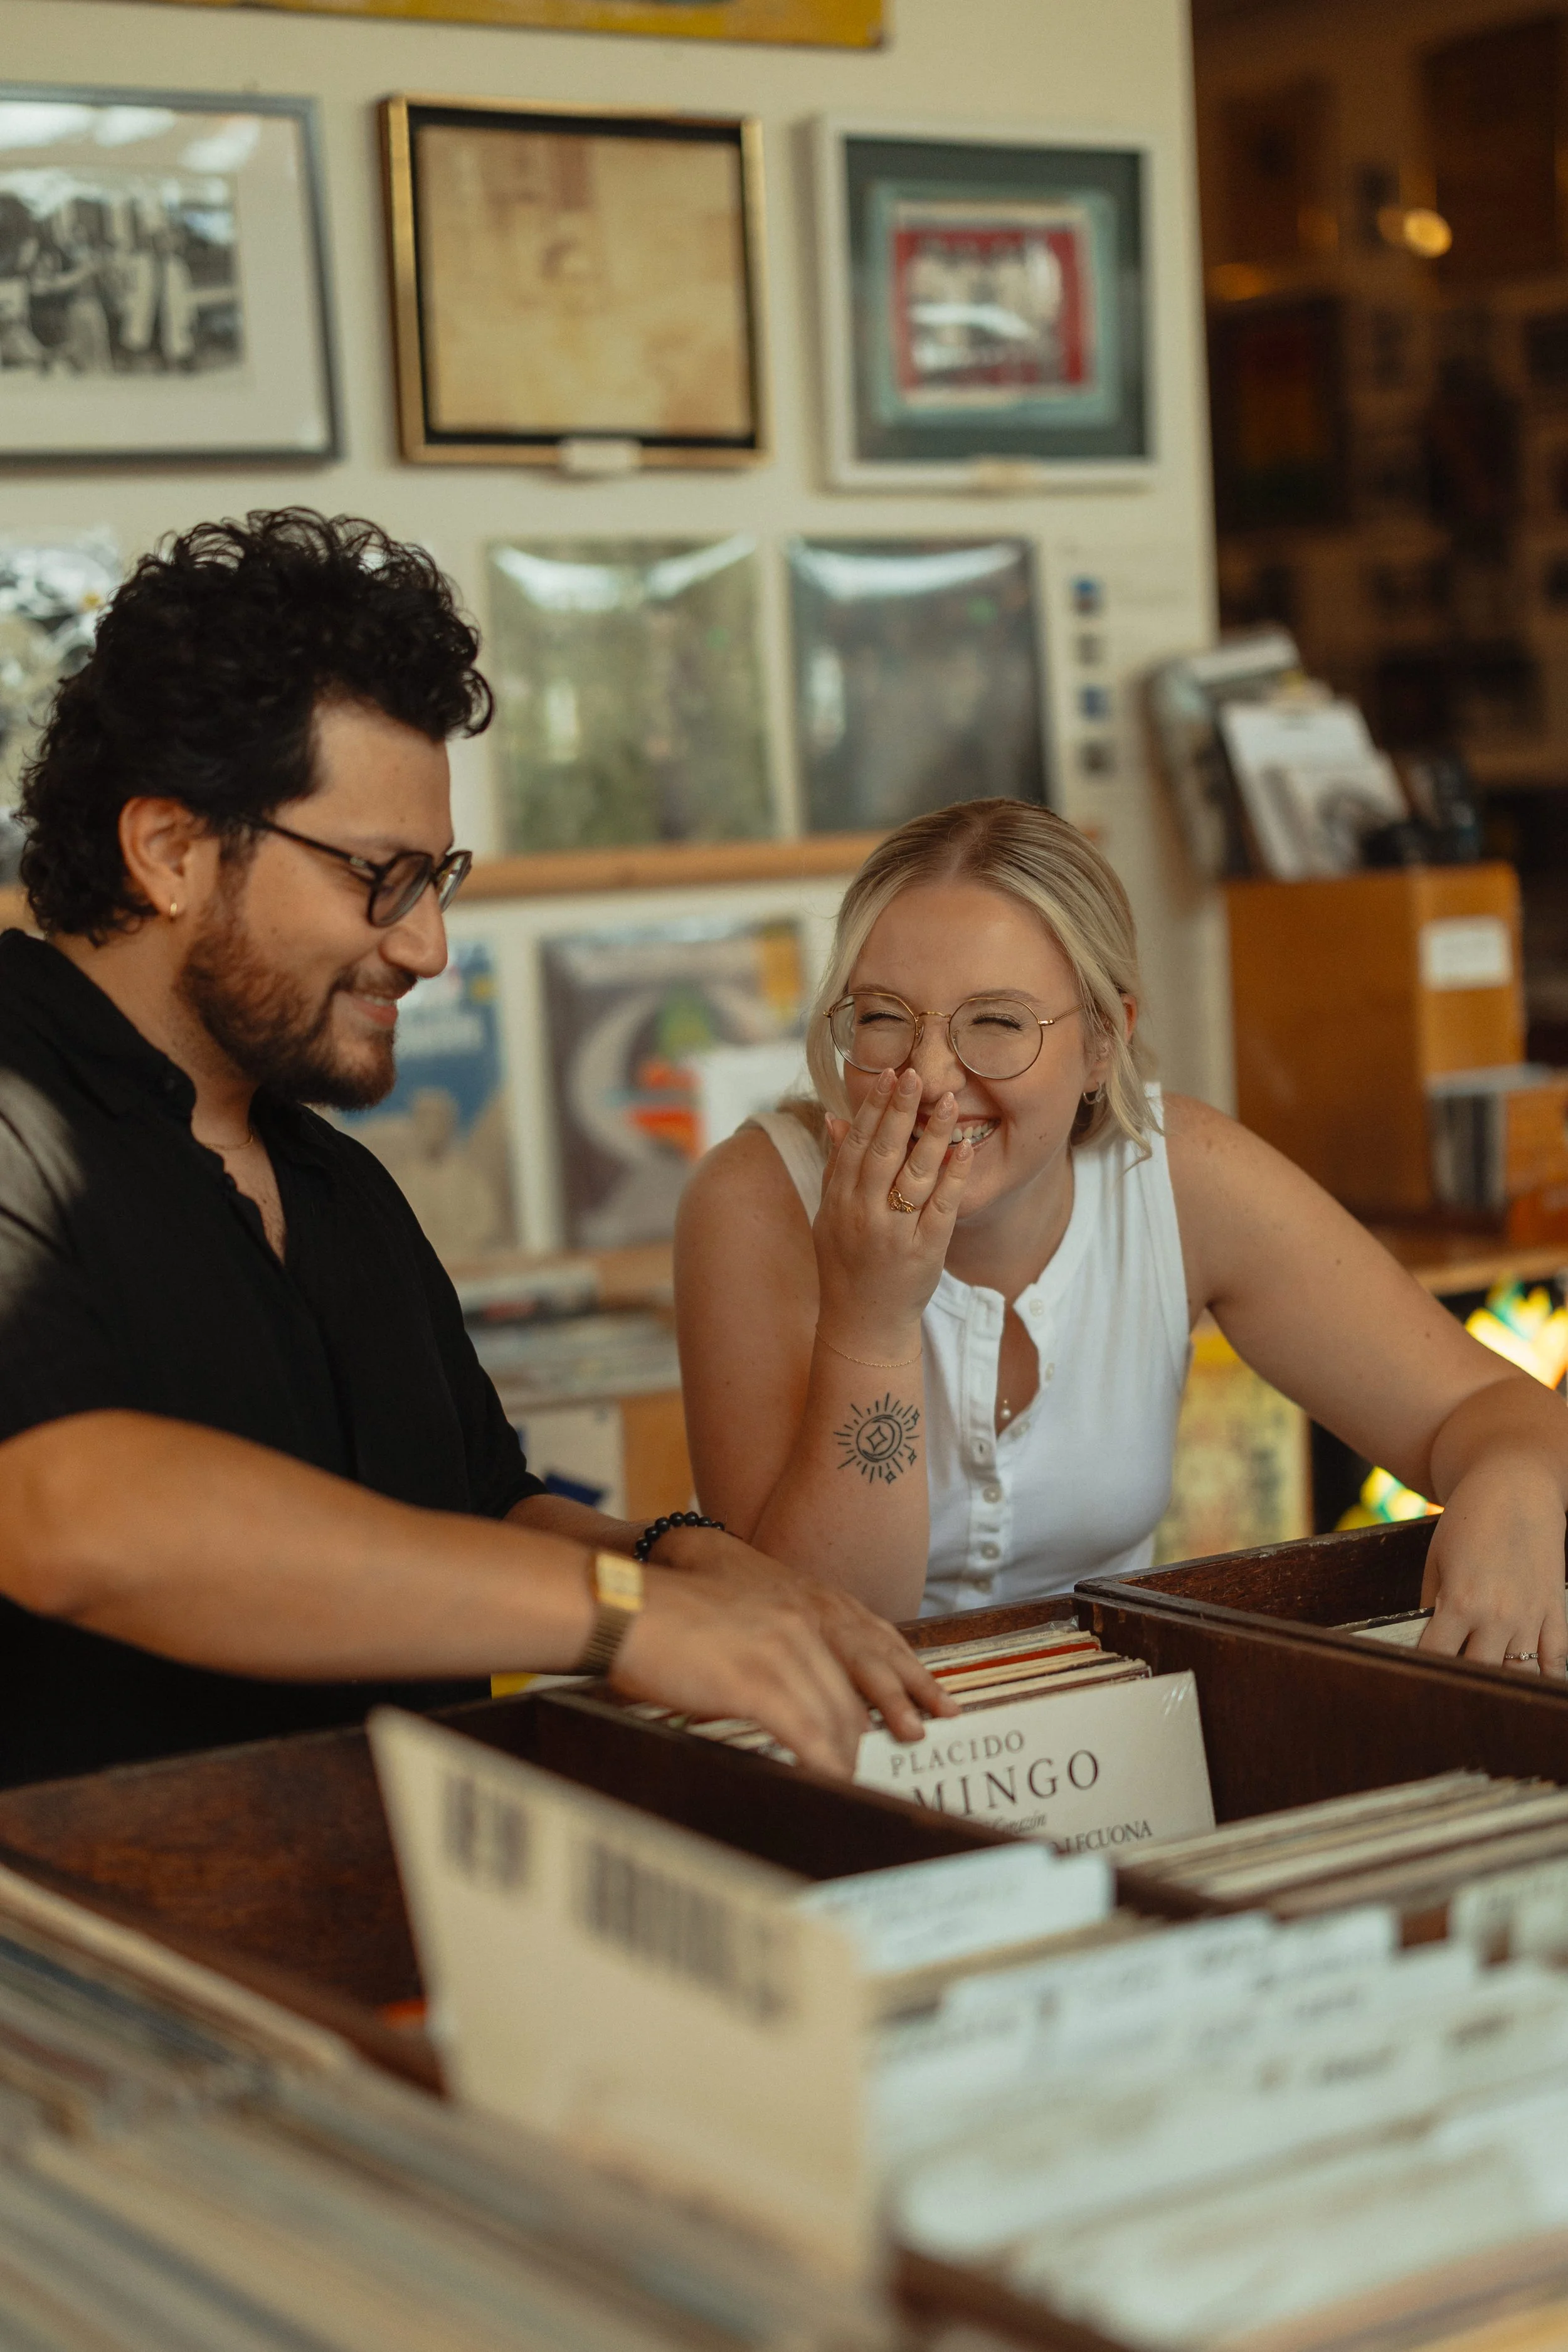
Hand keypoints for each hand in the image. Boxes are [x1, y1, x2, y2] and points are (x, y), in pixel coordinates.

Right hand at [609, 1567, 869, 1775]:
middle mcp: (795, 1630)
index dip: (851, 1713)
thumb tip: (773, 1699)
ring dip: (839, 1760)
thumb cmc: (662, 1623)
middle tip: (850, 1773)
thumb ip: (761, 1656)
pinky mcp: (757, 1685)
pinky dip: (821, 1765)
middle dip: (851, 1743)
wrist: (626, 1608)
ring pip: (831, 1720)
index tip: (853, 1740)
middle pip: (843, 1699)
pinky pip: (806, 1735)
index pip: (842, 1672)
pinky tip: (827, 1782)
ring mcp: (778, 1655)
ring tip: (840, 1787)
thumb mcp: (732, 1628)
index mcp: (791, 1615)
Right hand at [816, 1067, 973, 1354]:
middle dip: (899, 1110)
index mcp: (839, 1201)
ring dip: (934, 1135)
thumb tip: (835, 1119)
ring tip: (950, 1101)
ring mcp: (895, 1233)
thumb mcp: (829, 1216)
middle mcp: (864, 1214)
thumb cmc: (845, 1264)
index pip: (857, 1144)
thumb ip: (835, 1168)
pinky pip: (943, 1207)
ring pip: (916, 1175)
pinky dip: (954, 1176)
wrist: (862, 1324)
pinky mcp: (925, 1251)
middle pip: (884, 1152)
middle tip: (916, 1073)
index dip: (872, 1107)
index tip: (888, 1073)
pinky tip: (966, 1149)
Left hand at [1418, 1460, 1567, 1676]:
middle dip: (1459, 1679)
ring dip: (1497, 1680)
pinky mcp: (1556, 1611)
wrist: (1516, 1488)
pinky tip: (1530, 1687)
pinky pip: (1555, 1660)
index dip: (1422, 1670)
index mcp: (1460, 1602)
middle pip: (1476, 1672)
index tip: (1415, 1677)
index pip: (1436, 1657)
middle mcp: (1498, 1616)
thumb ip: (1430, 1605)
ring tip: (1483, 1686)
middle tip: (1447, 1683)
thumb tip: (1426, 1642)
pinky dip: (1544, 1677)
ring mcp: (1531, 1616)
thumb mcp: (1435, 1560)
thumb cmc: (1468, 1520)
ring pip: (1514, 1672)